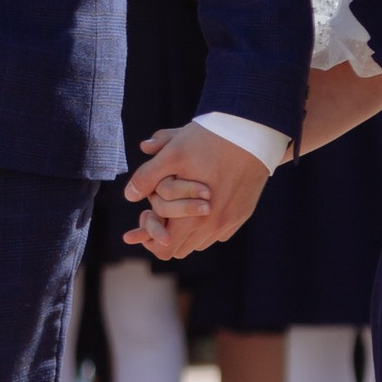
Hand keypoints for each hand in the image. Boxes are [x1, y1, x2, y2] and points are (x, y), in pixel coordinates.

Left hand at [122, 119, 269, 261]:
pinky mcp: (243, 212)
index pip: (165, 250)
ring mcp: (232, 220)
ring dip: (188, 228)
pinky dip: (208, 223)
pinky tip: (203, 201)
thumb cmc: (210, 140)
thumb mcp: (172, 153)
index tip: (148, 215)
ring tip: (181, 203)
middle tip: (161, 209)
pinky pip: (220, 231)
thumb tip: (129, 195)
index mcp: (194, 218)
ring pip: (202, 240)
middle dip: (168, 231)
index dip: (151, 236)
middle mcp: (215, 226)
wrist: (252, 131)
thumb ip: (147, 177)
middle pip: (182, 248)